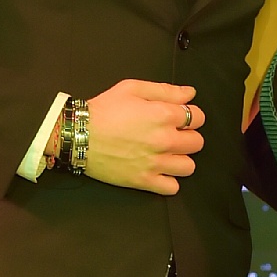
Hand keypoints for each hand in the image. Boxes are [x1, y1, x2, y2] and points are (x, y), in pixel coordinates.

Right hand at [84, 80, 204, 193]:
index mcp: (163, 115)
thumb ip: (165, 90)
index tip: (178, 118)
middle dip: (187, 136)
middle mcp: (164, 140)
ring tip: (166, 154)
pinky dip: (169, 181)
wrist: (78, 135)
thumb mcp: (132, 88)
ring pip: (189, 167)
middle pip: (197, 142)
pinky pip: (172, 188)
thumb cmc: (103, 110)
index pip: (198, 117)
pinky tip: (158, 171)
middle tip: (171, 135)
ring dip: (181, 159)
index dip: (190, 116)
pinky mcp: (144, 181)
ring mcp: (155, 163)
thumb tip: (190, 94)